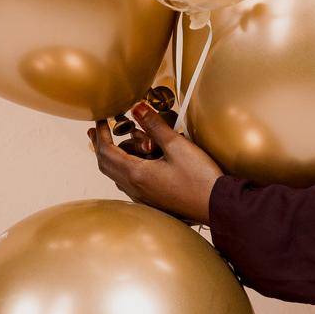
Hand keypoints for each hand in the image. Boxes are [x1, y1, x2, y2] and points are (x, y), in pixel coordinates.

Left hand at [88, 102, 224, 226]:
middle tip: (98, 130)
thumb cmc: (199, 178)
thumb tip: (136, 107)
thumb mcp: (177, 146)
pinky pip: (128, 183)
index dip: (101, 133)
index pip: (106, 151)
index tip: (100, 119)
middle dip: (100, 145)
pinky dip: (124, 168)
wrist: (216, 206)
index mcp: (136, 174)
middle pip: (106, 165)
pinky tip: (134, 162)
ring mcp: (143, 197)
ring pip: (116, 176)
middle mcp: (135, 188)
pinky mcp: (153, 201)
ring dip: (111, 157)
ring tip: (114, 143)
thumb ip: (154, 126)